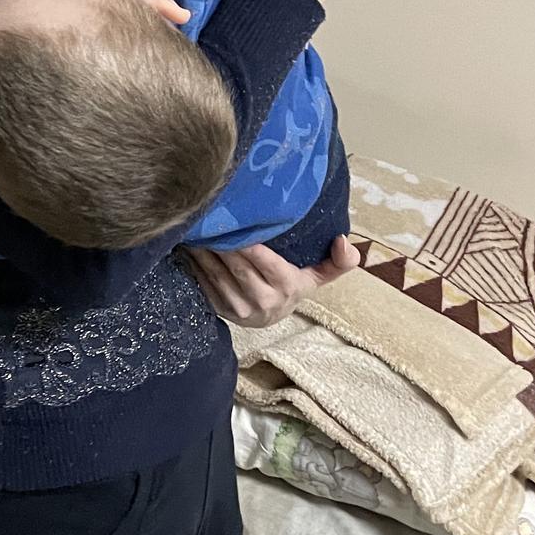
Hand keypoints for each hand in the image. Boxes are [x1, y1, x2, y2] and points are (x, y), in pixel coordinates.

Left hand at [183, 236, 359, 327]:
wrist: (272, 318)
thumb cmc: (294, 286)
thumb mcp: (318, 276)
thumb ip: (339, 261)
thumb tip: (344, 241)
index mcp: (287, 286)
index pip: (265, 261)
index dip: (249, 243)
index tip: (235, 221)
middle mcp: (262, 300)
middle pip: (237, 265)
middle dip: (221, 240)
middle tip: (208, 216)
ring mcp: (238, 308)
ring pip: (216, 273)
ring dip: (203, 250)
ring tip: (195, 226)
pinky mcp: (219, 309)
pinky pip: (203, 283)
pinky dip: (194, 263)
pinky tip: (189, 245)